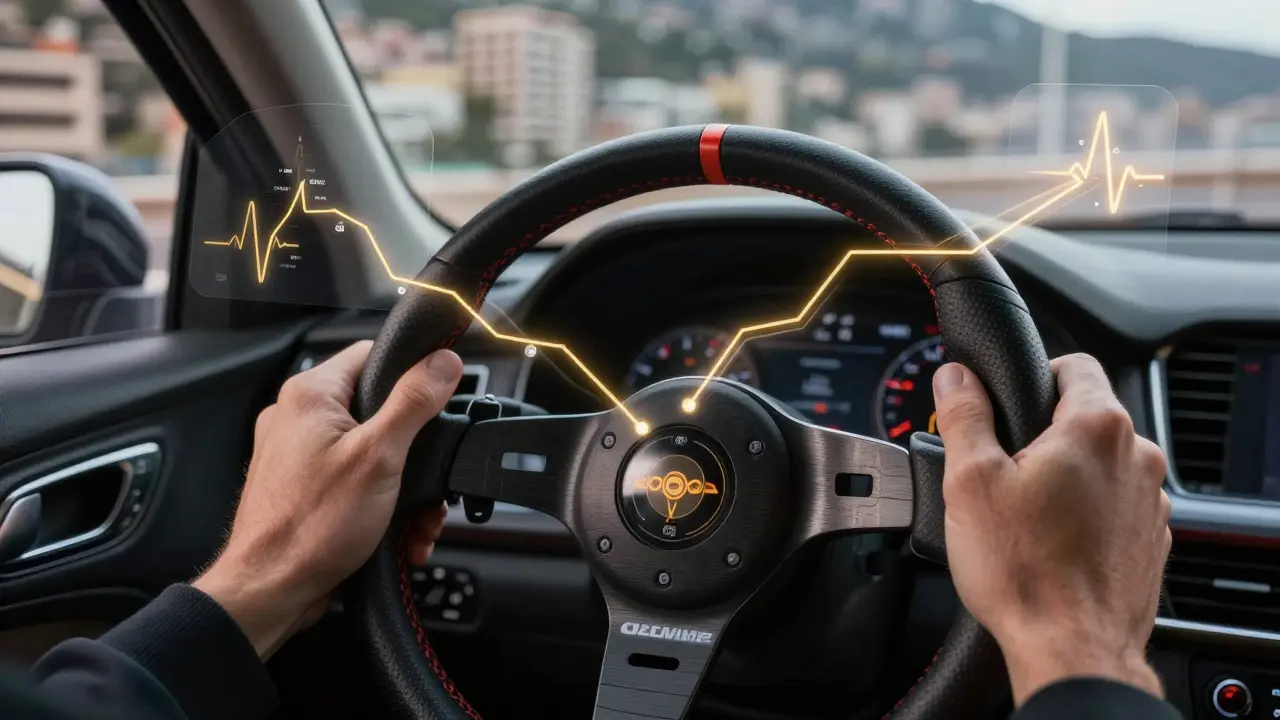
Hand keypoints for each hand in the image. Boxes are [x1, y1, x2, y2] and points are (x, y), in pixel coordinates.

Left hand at [193, 341, 462, 657]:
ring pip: (373, 452)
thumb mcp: (379, 457)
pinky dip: (382, 505)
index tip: (438, 398)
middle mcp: (299, 418)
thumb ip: (414, 402)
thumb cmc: (309, 527)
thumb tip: (442, 362)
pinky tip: (398, 535)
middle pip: (380, 411)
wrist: (270, 590)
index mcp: (311, 395)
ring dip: (405, 488)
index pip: (373, 355)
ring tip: (416, 521)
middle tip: (428, 482)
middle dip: (416, 453)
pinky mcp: (305, 488)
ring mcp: (299, 455)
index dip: (412, 372)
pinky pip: (356, 481)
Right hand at [934, 353, 1169, 705]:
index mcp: (1097, 427)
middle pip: (1085, 416)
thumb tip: (955, 377)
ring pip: (1099, 463)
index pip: (1073, 363)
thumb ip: (963, 416)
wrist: (1072, 651)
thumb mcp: (970, 481)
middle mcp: (1136, 457)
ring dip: (1064, 474)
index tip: (1005, 403)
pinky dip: (1084, 512)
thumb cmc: (1025, 573)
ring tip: (1022, 515)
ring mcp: (1150, 501)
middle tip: (1000, 470)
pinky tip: (1048, 542)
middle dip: (1040, 433)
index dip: (1032, 374)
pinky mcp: (1150, 540)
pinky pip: (1112, 505)